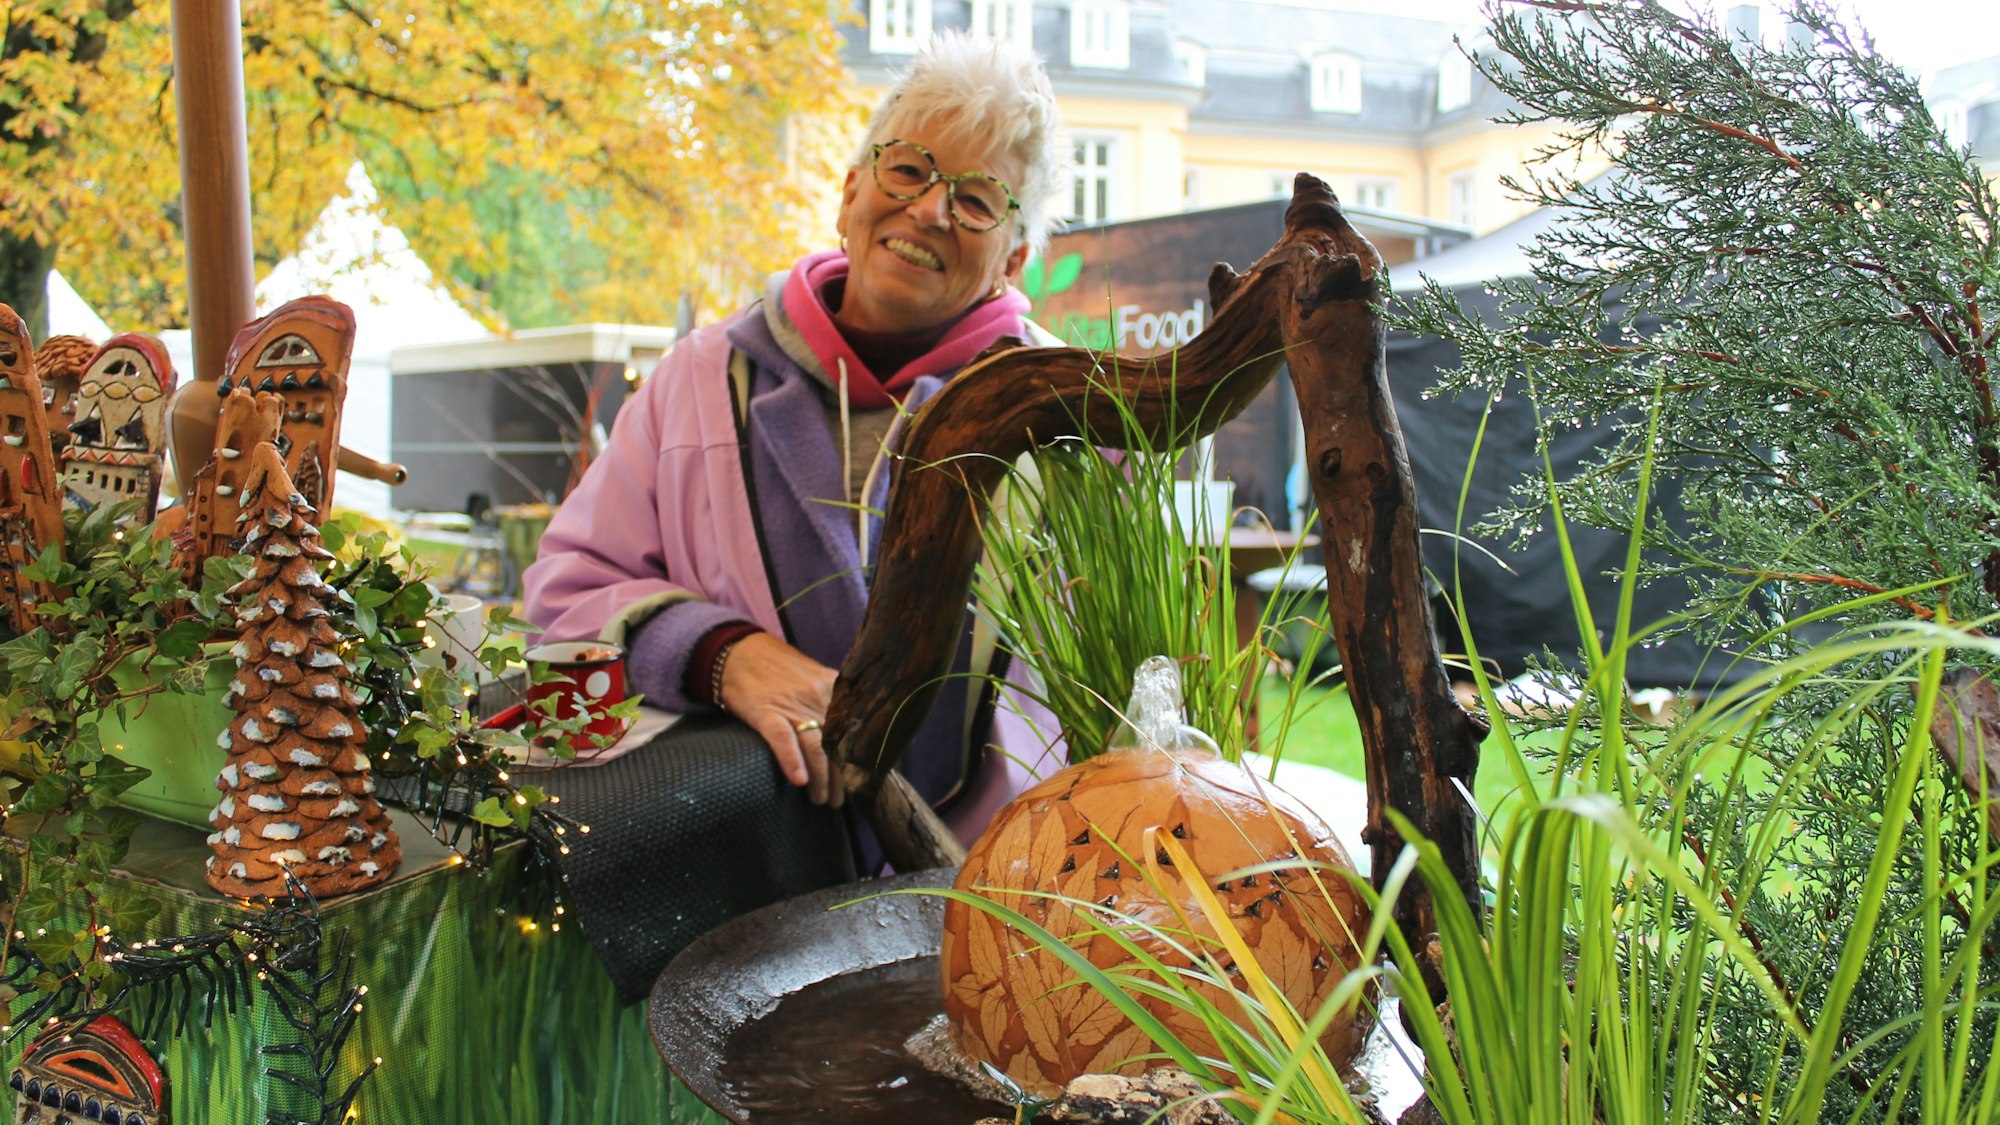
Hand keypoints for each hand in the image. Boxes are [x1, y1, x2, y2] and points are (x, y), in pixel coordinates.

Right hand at [717, 633, 841, 805]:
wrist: (741, 651)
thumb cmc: (780, 670)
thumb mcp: (815, 680)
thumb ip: (833, 703)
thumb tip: (852, 736)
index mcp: (833, 691)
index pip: (853, 730)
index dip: (857, 759)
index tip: (860, 779)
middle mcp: (817, 698)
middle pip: (837, 745)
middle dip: (841, 777)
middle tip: (840, 800)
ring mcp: (791, 706)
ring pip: (815, 747)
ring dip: (821, 779)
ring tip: (821, 800)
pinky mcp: (765, 711)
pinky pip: (782, 739)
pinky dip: (791, 760)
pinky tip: (798, 780)